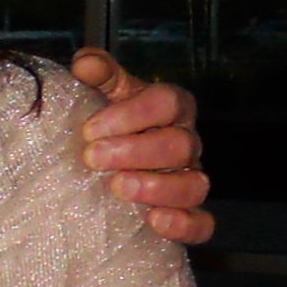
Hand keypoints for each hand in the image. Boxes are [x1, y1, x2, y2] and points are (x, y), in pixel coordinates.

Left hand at [72, 48, 212, 245]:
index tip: (89, 130)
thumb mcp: (103, 95)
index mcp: (171, 108)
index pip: (166, 103)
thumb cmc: (108, 127)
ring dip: (157, 187)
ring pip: (194, 185)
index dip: (131, 115)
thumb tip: (84, 62)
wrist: (107, 167)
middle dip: (134, 151)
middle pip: (179, 145)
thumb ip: (98, 76)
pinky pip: (202, 223)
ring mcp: (190, 179)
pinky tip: (153, 221)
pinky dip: (184, 224)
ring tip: (117, 187)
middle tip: (92, 158)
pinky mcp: (188, 215)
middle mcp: (187, 143)